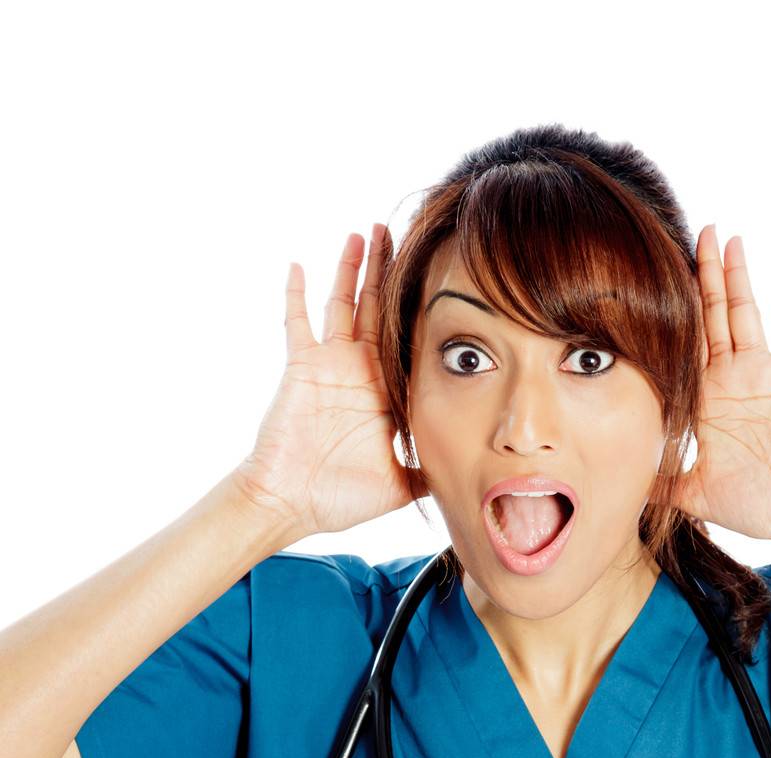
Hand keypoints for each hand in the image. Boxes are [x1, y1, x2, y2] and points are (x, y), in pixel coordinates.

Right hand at [233, 227, 426, 541]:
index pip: (409, 343)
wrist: (291, 504)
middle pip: (380, 310)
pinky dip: (296, 295)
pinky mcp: (302, 367)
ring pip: (345, 305)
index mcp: (386, 394)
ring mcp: (330, 366)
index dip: (423, 314)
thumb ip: (430, 474)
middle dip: (391, 273)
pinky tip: (298, 265)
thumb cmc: (339, 499)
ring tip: (366, 232)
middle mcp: (360, 372)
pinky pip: (298, 323)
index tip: (442, 281)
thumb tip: (470, 479)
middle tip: (405, 232)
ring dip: (354, 270)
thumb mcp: (398, 487)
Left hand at [657, 227, 770, 549]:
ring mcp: (764, 374)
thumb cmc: (757, 505)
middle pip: (712, 315)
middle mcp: (732, 379)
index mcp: (706, 401)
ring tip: (728, 238)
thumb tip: (621, 491)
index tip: (651, 280)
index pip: (682, 345)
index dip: (669, 314)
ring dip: (737, 276)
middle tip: (693, 233)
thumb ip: (659, 485)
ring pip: (745, 314)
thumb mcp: (694, 495)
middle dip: (702, 275)